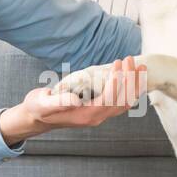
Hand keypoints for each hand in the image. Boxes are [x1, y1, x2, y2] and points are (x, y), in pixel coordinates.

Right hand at [0, 56, 146, 146]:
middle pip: (123, 101)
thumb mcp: (43, 104)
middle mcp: (97, 117)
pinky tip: (133, 77)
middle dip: (130, 80)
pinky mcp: (100, 109)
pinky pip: (121, 102)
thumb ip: (59, 102)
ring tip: (140, 67)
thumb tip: (75, 99)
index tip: (118, 63)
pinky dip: (130, 89)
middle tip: (131, 59)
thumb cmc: (38, 108)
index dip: (117, 81)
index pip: (109, 99)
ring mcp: (100, 115)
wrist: (37, 117)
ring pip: (125, 103)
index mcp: (86, 115)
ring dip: (134, 85)